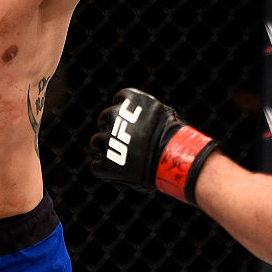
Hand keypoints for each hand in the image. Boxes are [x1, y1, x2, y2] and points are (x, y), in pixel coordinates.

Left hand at [90, 88, 218, 204]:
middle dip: (112, 129)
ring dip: (105, 148)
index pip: (119, 100)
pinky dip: (105, 169)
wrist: (173, 159)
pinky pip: (97, 166)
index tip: (130, 120)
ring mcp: (106, 140)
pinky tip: (118, 172)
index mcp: (129, 100)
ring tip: (120, 158)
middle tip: (123, 140)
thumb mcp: (163, 115)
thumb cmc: (175, 138)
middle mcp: (114, 115)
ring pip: (96, 142)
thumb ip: (146, 114)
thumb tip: (141, 118)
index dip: (124, 111)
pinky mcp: (104, 163)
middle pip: (104, 119)